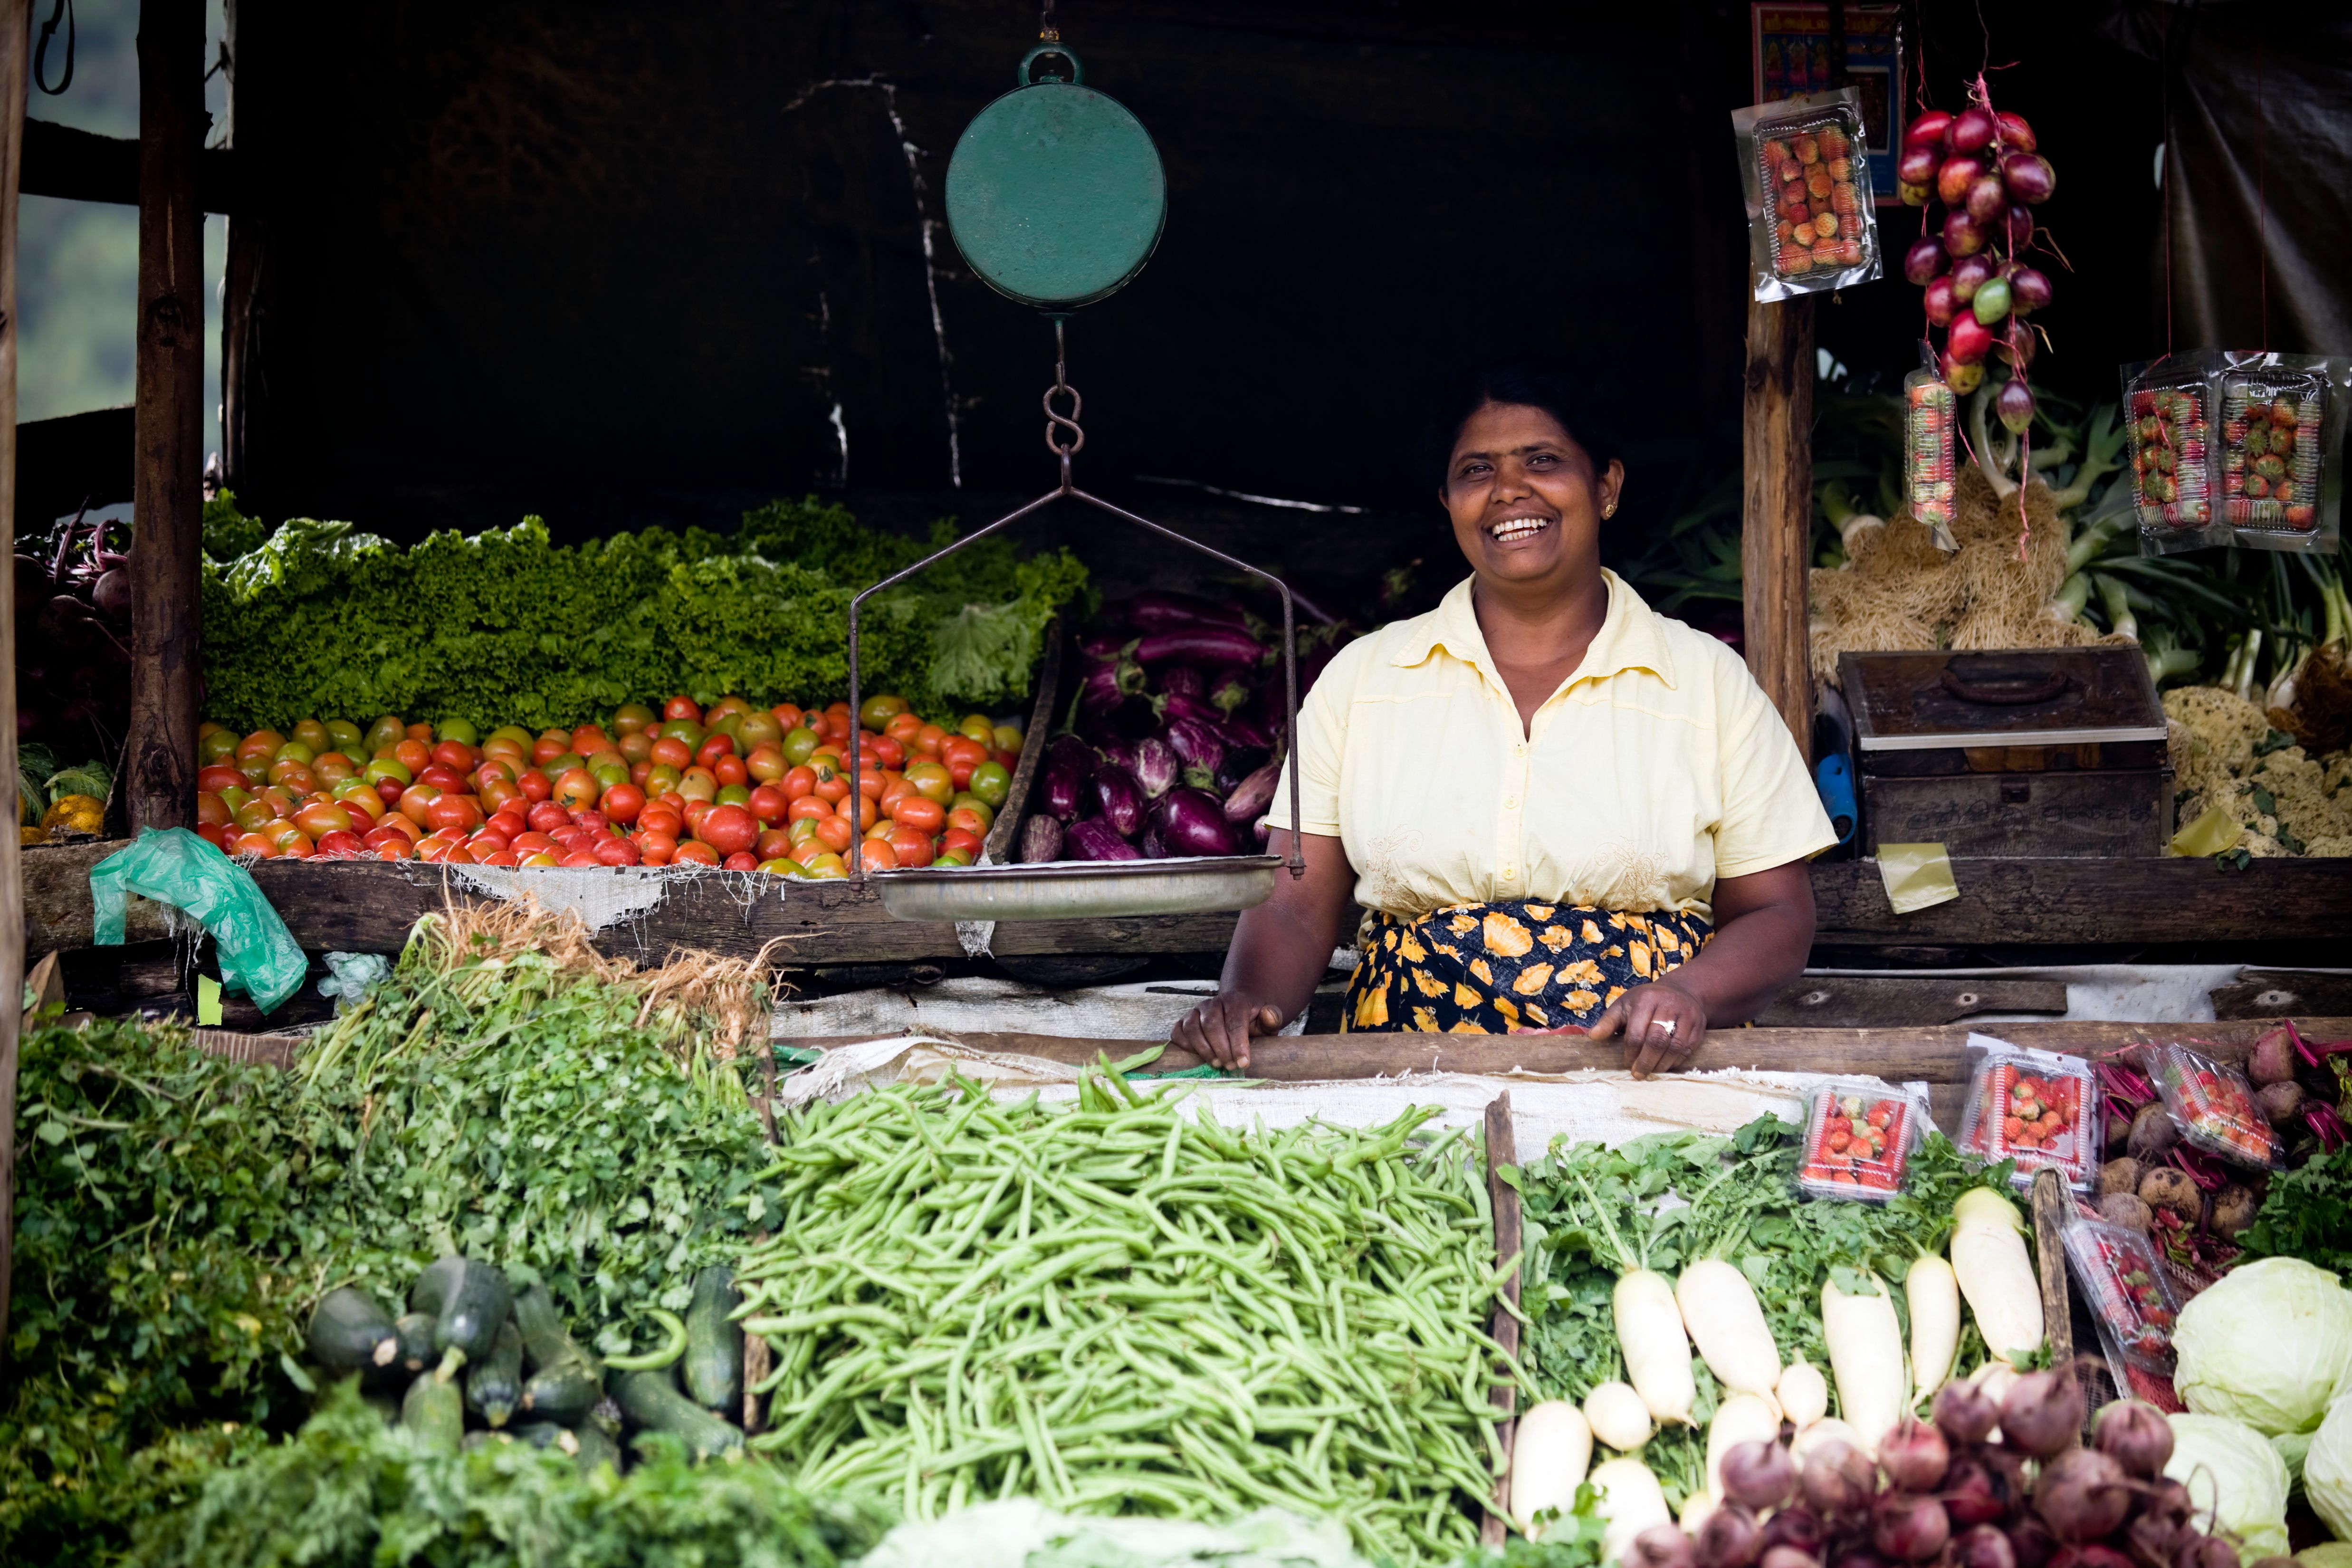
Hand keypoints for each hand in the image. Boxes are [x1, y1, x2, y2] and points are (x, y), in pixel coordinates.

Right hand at [1172, 993, 1283, 1070]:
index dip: (1238, 1044)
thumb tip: (1269, 1016)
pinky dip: (1185, 1046)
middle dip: (1221, 1049)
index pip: (1234, 1022)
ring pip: (1192, 1028)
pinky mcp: (1183, 1021)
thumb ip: (1271, 1019)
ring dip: (1204, 1050)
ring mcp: (1196, 1012)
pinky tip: (1198, 1056)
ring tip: (1217, 1064)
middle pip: (1212, 1025)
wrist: (1236, 1012)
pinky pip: (1178, 1032)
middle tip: (1231, 1066)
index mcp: (1235, 1001)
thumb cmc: (1252, 1021)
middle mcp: (1212, 1003)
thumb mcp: (1267, 1021)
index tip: (1243, 1063)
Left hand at [1588, 979, 1707, 1078]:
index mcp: (1646, 999)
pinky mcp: (1699, 1025)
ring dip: (1662, 1064)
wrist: (1681, 991)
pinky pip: (1688, 1048)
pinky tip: (1665, 1066)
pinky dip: (1676, 1061)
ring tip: (1651, 1072)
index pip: (1636, 1032)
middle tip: (1638, 1074)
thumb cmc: (1646, 1001)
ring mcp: (1687, 1014)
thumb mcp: (1624, 1005)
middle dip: (1646, 1061)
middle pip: (1657, 1040)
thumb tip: (1593, 1037)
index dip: (1631, 1052)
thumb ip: (1609, 1021)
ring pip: (1675, 1046)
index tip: (1627, 1064)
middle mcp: (1668, 1004)